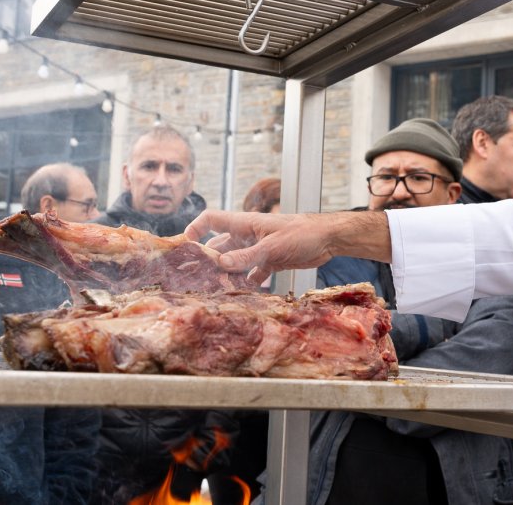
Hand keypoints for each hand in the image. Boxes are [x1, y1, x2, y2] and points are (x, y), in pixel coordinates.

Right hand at [186, 209, 389, 285]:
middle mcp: (248, 235)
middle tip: (193, 277)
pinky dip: (246, 282)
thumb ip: (247, 256)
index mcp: (245, 223)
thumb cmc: (302, 232)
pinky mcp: (270, 261)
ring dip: (226, 273)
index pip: (212, 219)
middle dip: (207, 259)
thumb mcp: (273, 245)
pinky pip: (251, 272)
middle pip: (220, 245)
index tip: (184, 243)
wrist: (328, 239)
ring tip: (214, 289)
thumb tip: (219, 263)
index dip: (196, 228)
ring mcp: (258, 249)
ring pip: (234, 261)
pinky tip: (242, 293)